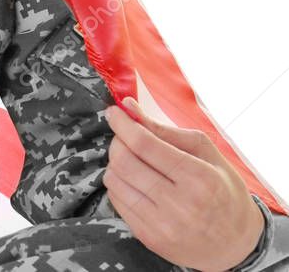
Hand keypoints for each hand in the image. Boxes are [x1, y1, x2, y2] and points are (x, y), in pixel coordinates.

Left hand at [103, 97, 264, 270]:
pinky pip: (116, 200)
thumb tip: (129, 107)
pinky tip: (135, 181)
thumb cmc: (223, 190)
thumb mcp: (207, 153)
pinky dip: (118, 183)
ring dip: (115, 163)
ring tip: (132, 160)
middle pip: (124, 161)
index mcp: (199, 178)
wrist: (236, 245)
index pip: (144, 144)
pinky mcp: (148, 237)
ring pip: (114, 180)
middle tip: (124, 136)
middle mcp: (180, 204)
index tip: (115, 112)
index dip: (123, 124)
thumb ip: (166, 130)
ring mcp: (162, 225)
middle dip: (117, 141)